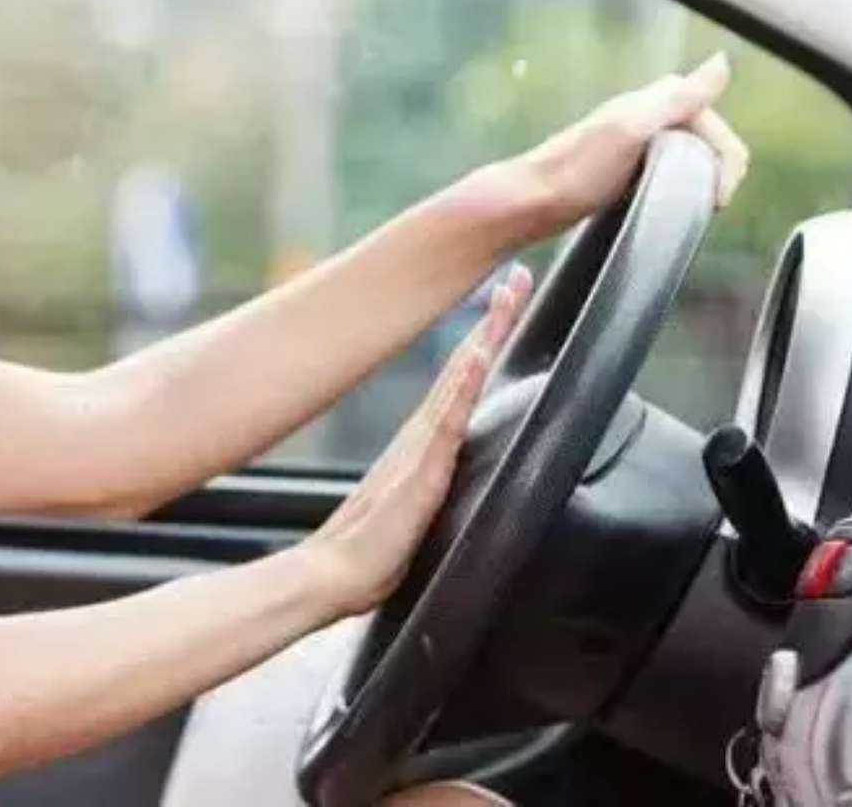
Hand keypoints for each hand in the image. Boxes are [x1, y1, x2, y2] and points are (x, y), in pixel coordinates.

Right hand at [298, 265, 532, 617]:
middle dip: (494, 319)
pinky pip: (448, 418)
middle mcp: (423, 434)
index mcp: (424, 442)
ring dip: (486, 336)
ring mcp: (421, 447)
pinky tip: (478, 356)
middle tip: (518, 276)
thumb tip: (442, 480)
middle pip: (466, 364)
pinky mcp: (422, 470)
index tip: (505, 301)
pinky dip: (464, 383)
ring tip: (507, 297)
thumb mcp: (414, 511)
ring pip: (461, 379)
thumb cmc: (370, 553)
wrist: (333, 575)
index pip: (462, 380)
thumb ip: (429, 487)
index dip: (486, 340)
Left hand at [513, 52, 749, 239]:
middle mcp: (652, 113)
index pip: (718, 128)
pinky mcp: (630, 166)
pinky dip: (682, 188)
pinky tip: (671, 205)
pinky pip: (673, 172)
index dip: (726, 163)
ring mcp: (640, 140)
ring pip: (693, 158)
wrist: (532, 201)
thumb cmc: (578, 169)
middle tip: (707, 207)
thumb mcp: (632, 129)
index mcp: (658, 99)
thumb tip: (722, 61)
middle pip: (709, 141)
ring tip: (693, 209)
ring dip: (701, 182)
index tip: (716, 200)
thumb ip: (677, 99)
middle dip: (717, 172)